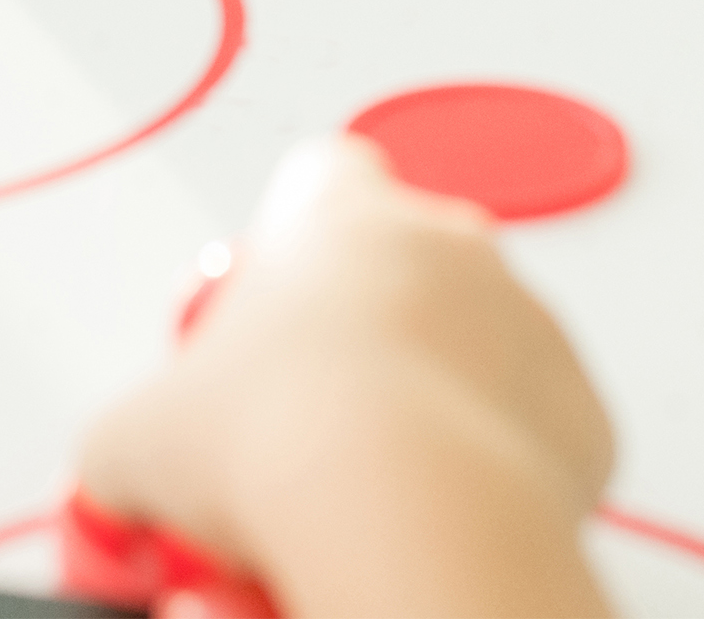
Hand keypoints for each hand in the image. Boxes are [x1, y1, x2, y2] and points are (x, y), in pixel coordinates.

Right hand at [76, 138, 615, 618]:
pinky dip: (487, 474)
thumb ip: (133, 434)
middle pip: (396, 272)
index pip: (320, 181)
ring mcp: (526, 318)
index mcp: (342, 215)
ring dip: (425, 409)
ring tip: (366, 497)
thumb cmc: (283, 445)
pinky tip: (433, 522)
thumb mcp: (139, 437)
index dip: (284, 249)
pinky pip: (528, 433)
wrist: (406, 515)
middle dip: (355, 346)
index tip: (259, 322)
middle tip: (303, 438)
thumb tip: (125, 474)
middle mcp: (447, 242)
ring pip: (469, 354)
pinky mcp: (578, 408)